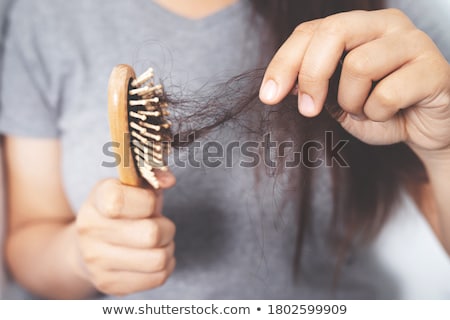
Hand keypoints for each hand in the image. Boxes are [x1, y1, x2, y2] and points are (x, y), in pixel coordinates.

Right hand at [74, 173, 175, 295]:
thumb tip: (169, 180)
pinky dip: (165, 267)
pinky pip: (158, 278)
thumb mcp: (132, 187)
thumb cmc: (121, 212)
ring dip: (167, 249)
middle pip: (151, 234)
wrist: (86, 246)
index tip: (148, 203)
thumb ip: (153, 177)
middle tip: (161, 225)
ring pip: (158, 259)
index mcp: (97, 199)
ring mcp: (96, 260)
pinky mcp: (109, 283)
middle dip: (167, 228)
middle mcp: (90, 230)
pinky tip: (153, 257)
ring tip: (158, 243)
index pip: (120, 201)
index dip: (148, 201)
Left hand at [260, 9, 449, 155]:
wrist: (424, 129)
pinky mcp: (433, 68)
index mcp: (357, 26)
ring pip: (358, 65)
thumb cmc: (378, 109)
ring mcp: (412, 42)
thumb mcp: (336, 98)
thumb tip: (280, 84)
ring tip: (366, 108)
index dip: (284, 63)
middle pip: (332, 33)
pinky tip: (391, 113)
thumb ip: (313, 84)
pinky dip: (378, 114)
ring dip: (352, 101)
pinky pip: (387, 93)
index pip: (309, 31)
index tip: (268, 96)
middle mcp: (385, 24)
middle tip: (308, 110)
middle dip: (312, 75)